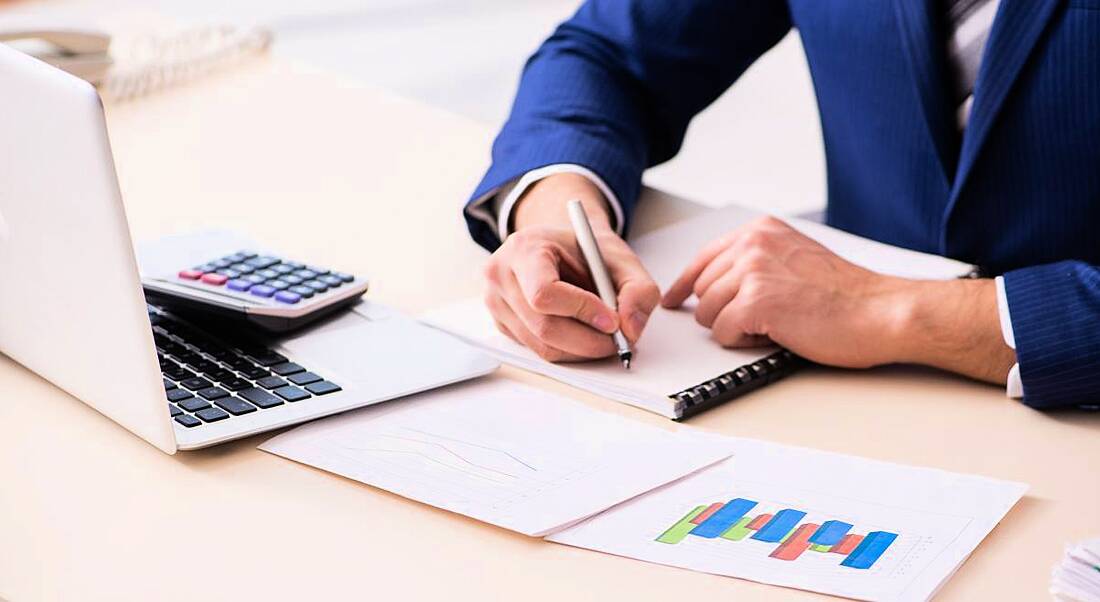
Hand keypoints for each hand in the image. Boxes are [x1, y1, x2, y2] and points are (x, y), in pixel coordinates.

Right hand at [483, 174, 659, 361]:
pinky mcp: (502, 325)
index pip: (544, 292)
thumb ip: (638, 289)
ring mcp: (497, 303)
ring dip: (581, 350)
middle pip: (544, 327)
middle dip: (589, 341)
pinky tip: (583, 334)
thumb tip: (631, 329)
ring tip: (605, 337)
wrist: (562, 249)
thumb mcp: (622, 258)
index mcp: (524, 248)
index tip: (612, 321)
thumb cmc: (586, 252)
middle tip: (619, 340)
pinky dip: (567, 351)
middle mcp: (501, 275)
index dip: (582, 311)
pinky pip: (538, 351)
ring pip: (542, 346)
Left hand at [661, 216, 1014, 382]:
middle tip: (764, 319)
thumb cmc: (845, 295)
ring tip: (774, 325)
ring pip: (708, 313)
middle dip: (724, 312)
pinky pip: (723, 332)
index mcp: (760, 230)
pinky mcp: (756, 302)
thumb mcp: (793, 259)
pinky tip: (774, 334)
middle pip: (702, 290)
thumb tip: (715, 284)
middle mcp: (753, 243)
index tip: (673, 300)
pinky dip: (743, 342)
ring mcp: (753, 270)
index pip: (703, 258)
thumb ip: (756, 262)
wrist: (880, 311)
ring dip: (735, 327)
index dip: (685, 285)